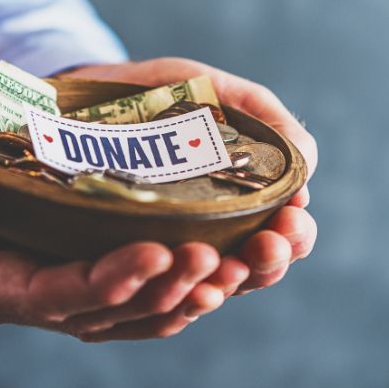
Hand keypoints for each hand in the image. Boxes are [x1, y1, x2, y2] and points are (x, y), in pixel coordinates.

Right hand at [0, 76, 244, 340]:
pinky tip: (215, 262)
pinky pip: (114, 287)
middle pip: (87, 311)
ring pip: (111, 309)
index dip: (97, 283)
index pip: (33, 292)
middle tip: (221, 258)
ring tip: (239, 262)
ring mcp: (23, 278)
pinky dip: (165, 282)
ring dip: (178, 292)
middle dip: (158, 289)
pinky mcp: (47, 258)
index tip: (158, 253)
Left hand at [65, 58, 317, 330]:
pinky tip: (182, 288)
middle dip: (267, 262)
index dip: (294, 236)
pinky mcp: (117, 263)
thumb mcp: (211, 91)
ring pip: (206, 289)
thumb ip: (261, 114)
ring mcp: (166, 253)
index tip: (291, 218)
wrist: (80, 94)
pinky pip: (148, 295)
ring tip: (228, 268)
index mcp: (240, 205)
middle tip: (268, 244)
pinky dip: (170, 296)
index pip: (281, 239)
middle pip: (252, 272)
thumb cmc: (154, 95)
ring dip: (225, 284)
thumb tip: (308, 158)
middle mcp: (208, 238)